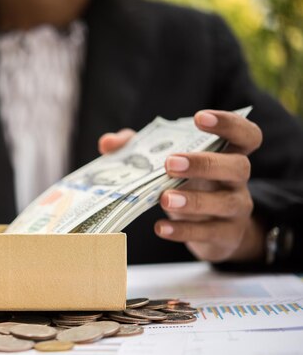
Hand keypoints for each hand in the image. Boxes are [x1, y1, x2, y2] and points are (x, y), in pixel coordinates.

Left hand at [98, 110, 264, 262]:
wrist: (213, 232)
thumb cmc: (188, 186)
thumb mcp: (168, 166)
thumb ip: (138, 148)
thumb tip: (108, 143)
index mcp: (228, 155)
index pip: (245, 134)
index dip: (228, 123)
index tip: (198, 118)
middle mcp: (237, 180)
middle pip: (237, 166)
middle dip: (204, 163)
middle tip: (170, 164)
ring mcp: (236, 209)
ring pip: (225, 202)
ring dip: (194, 200)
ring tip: (165, 199)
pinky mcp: (226, 236)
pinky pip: (209, 233)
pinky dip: (183, 231)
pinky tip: (160, 228)